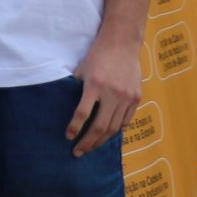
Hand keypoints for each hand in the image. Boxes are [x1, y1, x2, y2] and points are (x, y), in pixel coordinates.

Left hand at [67, 32, 143, 155]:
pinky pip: (126, 120)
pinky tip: (106, 136)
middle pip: (100, 126)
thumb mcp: (80, 70)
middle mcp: (113, 93)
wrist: (122, 44)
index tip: (67, 137)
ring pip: (115, 127)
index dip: (75, 127)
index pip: (83, 113)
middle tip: (77, 152)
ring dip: (101, 140)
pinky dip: (116, 130)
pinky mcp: (136, 97)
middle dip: (88, 142)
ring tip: (90, 148)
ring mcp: (127, 96)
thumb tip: (59, 107)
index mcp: (95, 85)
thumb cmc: (96, 57)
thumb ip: (73, 88)